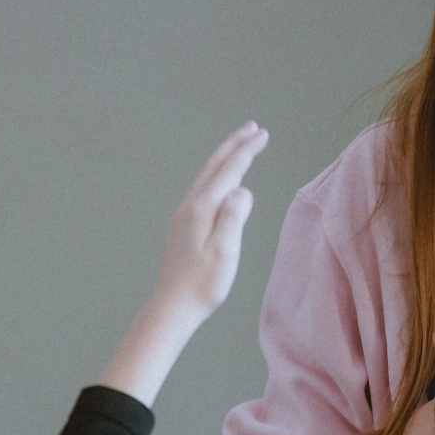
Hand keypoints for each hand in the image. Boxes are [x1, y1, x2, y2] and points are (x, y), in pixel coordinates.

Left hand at [98, 122, 266, 406]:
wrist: (172, 307)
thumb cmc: (202, 286)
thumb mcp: (225, 253)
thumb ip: (233, 218)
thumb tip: (242, 189)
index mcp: (202, 209)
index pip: (229, 171)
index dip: (247, 151)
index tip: (263, 134)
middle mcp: (190, 206)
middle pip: (214, 166)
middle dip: (234, 144)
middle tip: (252, 127)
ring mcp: (183, 215)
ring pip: (206, 175)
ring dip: (224, 157)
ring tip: (238, 145)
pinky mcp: (182, 226)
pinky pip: (202, 188)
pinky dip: (215, 174)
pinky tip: (219, 180)